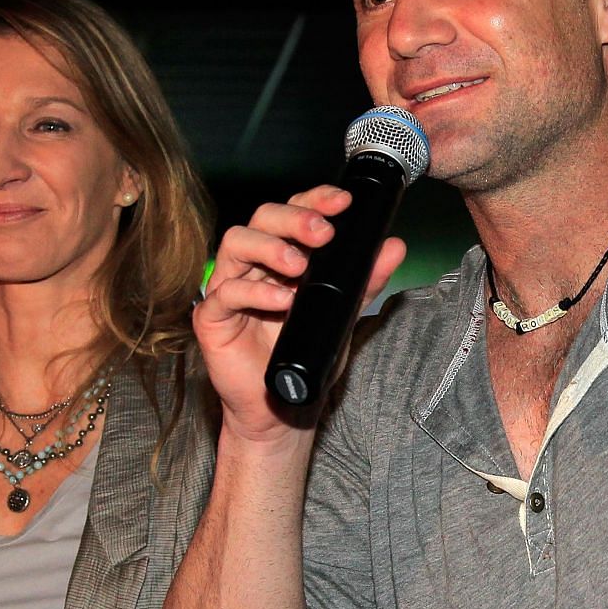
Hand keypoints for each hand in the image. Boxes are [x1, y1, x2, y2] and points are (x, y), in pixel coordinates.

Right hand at [197, 187, 405, 439]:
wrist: (285, 408)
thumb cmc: (308, 355)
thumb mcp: (344, 314)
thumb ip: (365, 281)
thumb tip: (394, 246)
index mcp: (283, 254)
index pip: (293, 212)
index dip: (314, 200)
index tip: (342, 202)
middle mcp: (253, 263)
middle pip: (262, 218)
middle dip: (294, 218)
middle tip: (323, 233)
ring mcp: (229, 287)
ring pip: (236, 243)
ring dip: (270, 247)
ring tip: (299, 265)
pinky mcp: (212, 316)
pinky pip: (226, 292)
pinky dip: (254, 291)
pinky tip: (280, 300)